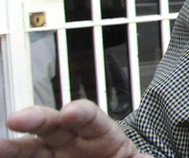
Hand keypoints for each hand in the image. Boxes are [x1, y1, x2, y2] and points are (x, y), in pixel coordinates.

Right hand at [0, 99, 147, 157]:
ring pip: (28, 147)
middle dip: (34, 118)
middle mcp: (71, 140)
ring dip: (10, 146)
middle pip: (52, 124)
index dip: (79, 112)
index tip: (70, 114)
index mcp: (100, 133)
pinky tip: (2, 154)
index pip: (90, 116)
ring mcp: (52, 154)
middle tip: (16, 119)